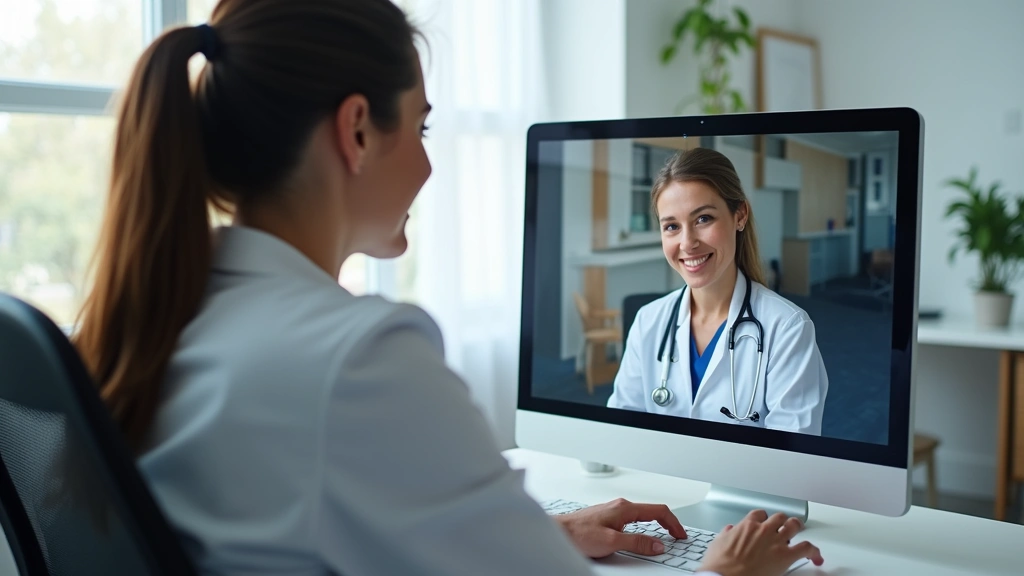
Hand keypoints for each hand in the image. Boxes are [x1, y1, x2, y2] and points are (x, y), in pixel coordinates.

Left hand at [553, 498, 686, 557]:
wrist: (559, 531)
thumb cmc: (579, 533)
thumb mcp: (613, 542)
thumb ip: (637, 543)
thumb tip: (657, 545)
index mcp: (625, 508)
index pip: (658, 511)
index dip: (673, 523)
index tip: (680, 535)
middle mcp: (620, 506)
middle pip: (652, 512)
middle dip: (667, 524)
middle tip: (676, 537)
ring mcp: (614, 511)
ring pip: (642, 516)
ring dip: (655, 526)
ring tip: (663, 537)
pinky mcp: (608, 518)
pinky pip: (632, 520)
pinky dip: (644, 527)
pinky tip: (642, 536)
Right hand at [698, 510, 823, 575]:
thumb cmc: (720, 564)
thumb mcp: (718, 543)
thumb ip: (727, 534)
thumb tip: (730, 530)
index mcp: (747, 525)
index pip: (760, 514)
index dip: (764, 518)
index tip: (764, 522)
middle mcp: (763, 530)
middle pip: (779, 517)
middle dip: (782, 521)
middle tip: (785, 526)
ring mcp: (776, 542)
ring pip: (794, 526)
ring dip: (798, 528)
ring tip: (800, 532)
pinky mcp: (786, 556)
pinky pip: (807, 548)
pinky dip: (814, 552)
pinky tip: (816, 557)